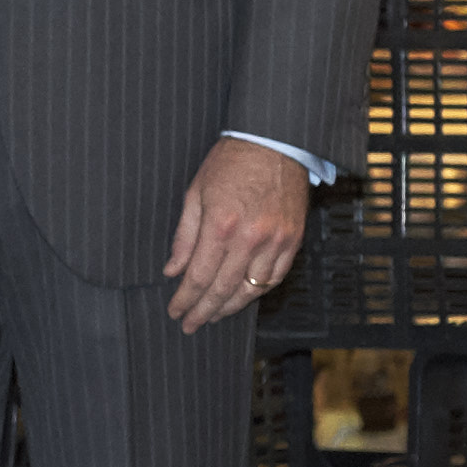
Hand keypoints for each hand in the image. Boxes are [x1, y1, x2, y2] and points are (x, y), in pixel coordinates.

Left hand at [163, 137, 310, 332]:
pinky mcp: (293, 241)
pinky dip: (256, 292)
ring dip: (230, 308)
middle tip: (190, 324)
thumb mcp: (195, 192)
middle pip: (224, 290)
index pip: (199, 276)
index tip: (175, 311)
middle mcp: (250, 239)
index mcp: (221, 225)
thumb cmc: (230, 162)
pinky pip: (275, 278)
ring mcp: (275, 242)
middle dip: (204, 312)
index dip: (185, 299)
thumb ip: (184, 236)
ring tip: (213, 316)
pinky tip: (242, 297)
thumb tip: (173, 269)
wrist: (274, 142)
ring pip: (251, 289)